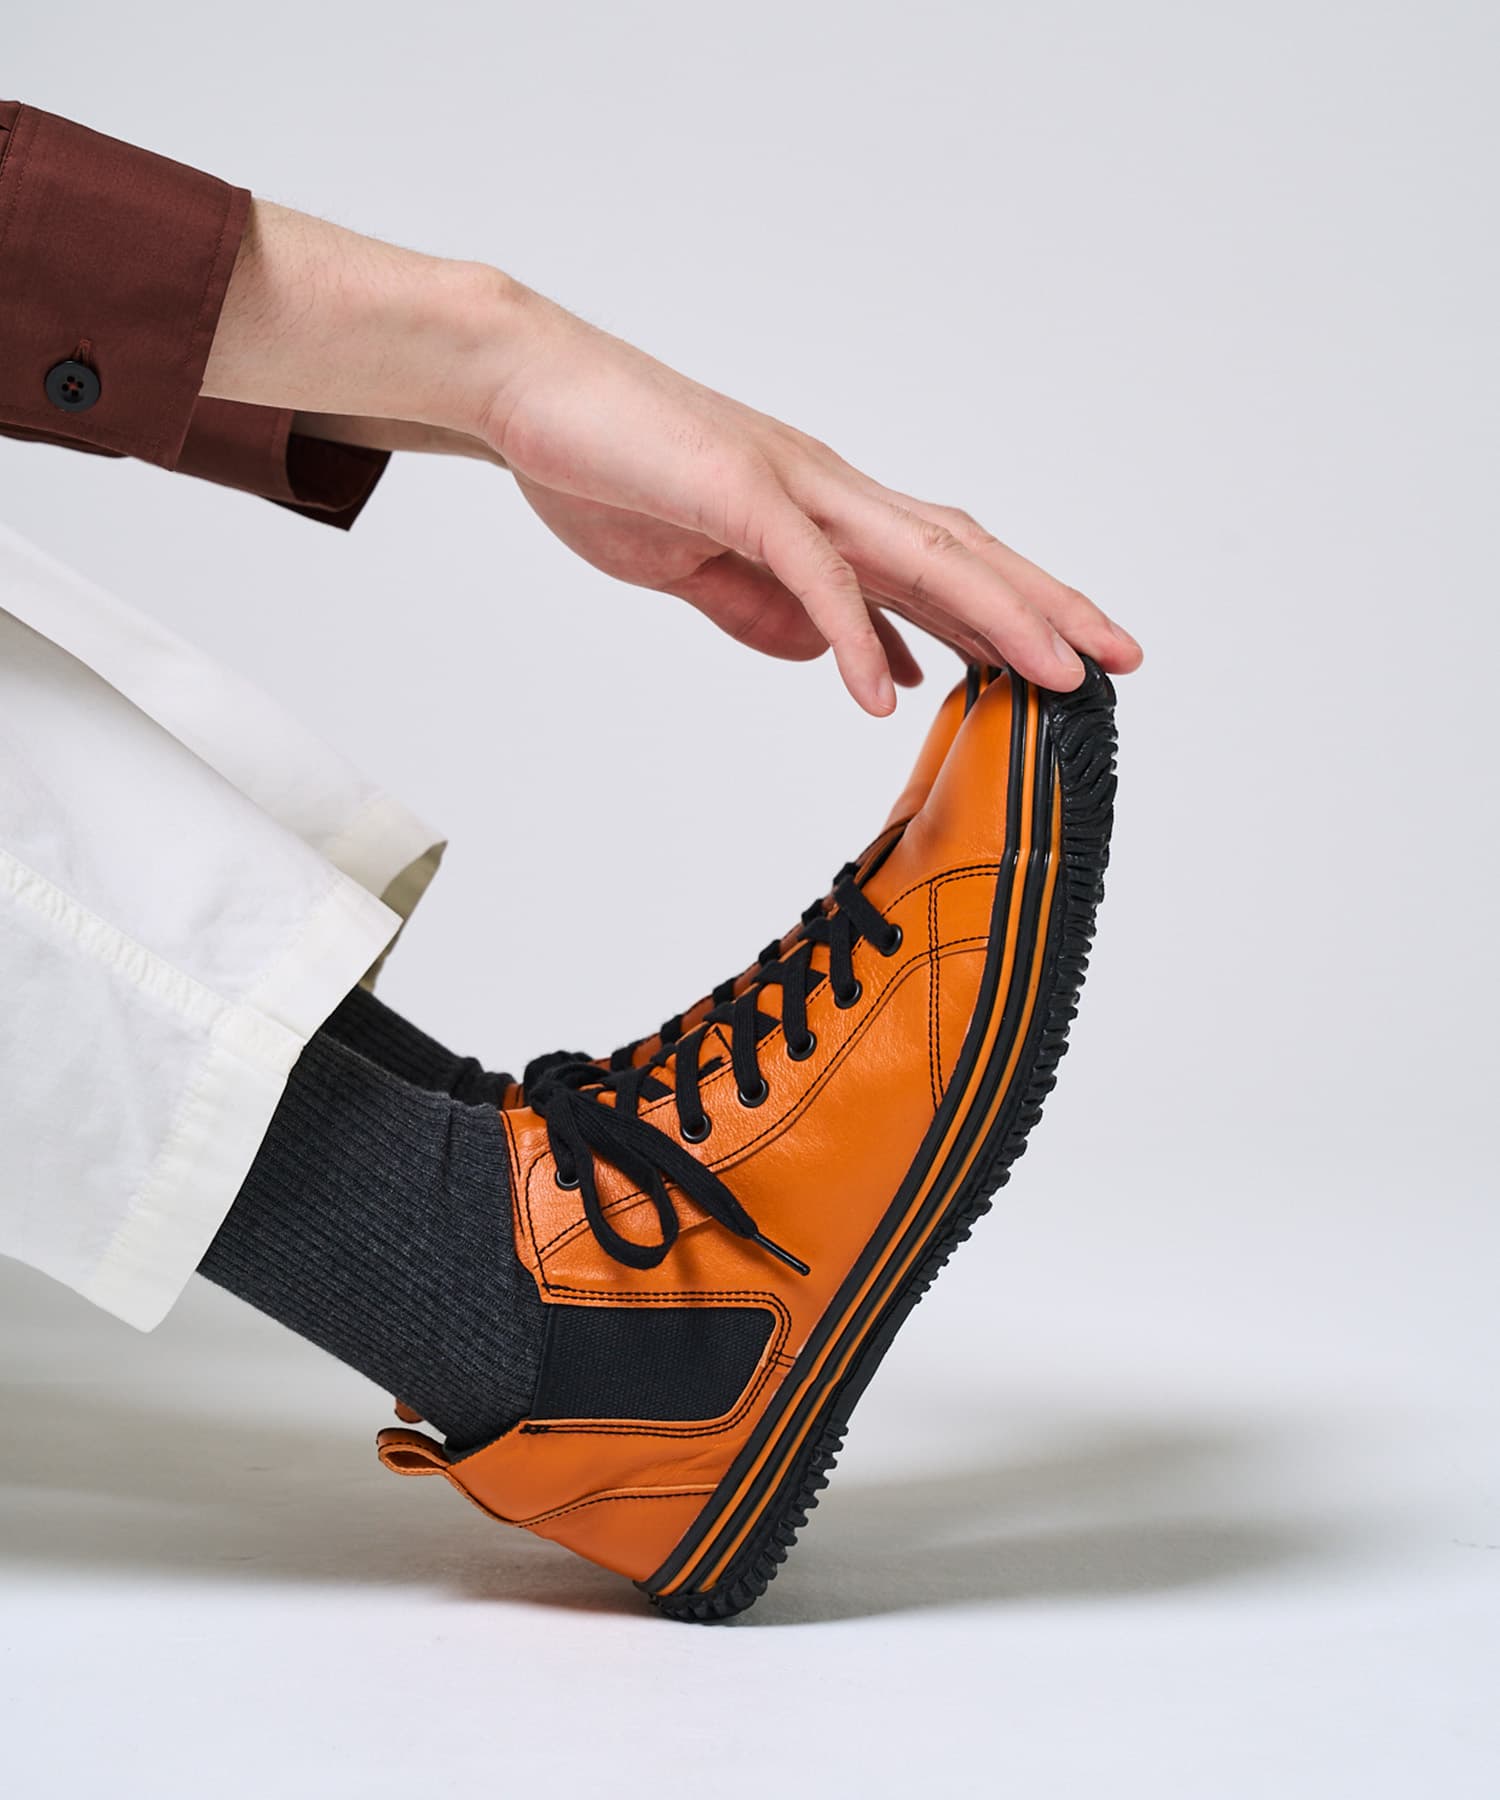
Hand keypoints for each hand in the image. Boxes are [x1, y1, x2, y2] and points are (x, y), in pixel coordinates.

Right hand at [475, 293, 1142, 713]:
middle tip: (1122, 660)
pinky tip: (886, 695)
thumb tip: (822, 657)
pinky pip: (812, 575)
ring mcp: (790, 486)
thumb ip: (760, 609)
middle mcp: (829, 490)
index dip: (1012, 611)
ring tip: (1059, 674)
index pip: (941, 565)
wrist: (526, 388)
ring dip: (995, 616)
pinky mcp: (737, 493)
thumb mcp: (696, 566)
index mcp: (823, 509)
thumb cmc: (607, 464)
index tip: (1068, 661)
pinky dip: (855, 637)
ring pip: (920, 555)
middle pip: (964, 553)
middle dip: (1049, 608)